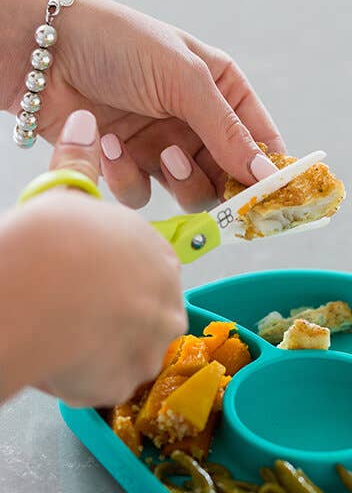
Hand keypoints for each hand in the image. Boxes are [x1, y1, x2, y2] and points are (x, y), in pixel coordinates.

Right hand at [0, 110, 186, 405]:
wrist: (32, 287)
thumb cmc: (51, 239)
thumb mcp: (66, 196)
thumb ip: (81, 163)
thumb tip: (85, 121)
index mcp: (159, 256)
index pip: (152, 270)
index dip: (120, 275)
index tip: (93, 279)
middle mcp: (168, 298)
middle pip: (147, 310)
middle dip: (118, 311)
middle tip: (77, 307)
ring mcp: (153, 342)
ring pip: (133, 347)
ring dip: (106, 343)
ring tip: (68, 329)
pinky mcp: (129, 380)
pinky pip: (112, 379)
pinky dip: (91, 373)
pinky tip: (65, 357)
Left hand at [4, 0, 284, 211]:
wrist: (42, 52)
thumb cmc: (120, 45)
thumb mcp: (184, 79)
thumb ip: (227, 130)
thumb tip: (265, 173)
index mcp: (222, 93)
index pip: (260, 140)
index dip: (268, 170)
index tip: (272, 195)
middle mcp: (198, 125)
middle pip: (228, 177)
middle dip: (218, 182)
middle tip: (205, 177)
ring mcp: (165, 147)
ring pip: (191, 193)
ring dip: (177, 179)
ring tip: (159, 153)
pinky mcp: (131, 165)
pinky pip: (144, 193)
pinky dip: (129, 176)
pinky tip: (109, 144)